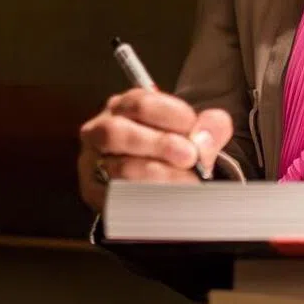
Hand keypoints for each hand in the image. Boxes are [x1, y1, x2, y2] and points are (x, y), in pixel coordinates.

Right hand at [77, 89, 232, 213]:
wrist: (156, 184)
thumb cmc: (173, 150)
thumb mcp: (195, 132)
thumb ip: (209, 127)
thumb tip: (205, 138)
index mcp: (124, 106)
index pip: (141, 103)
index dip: (171, 115)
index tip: (195, 130)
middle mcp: (101, 130)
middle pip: (118, 132)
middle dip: (159, 144)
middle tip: (189, 156)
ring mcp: (93, 162)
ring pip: (118, 168)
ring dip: (156, 176)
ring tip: (186, 183)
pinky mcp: (94, 193)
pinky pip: (115, 198)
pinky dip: (144, 200)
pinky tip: (168, 200)